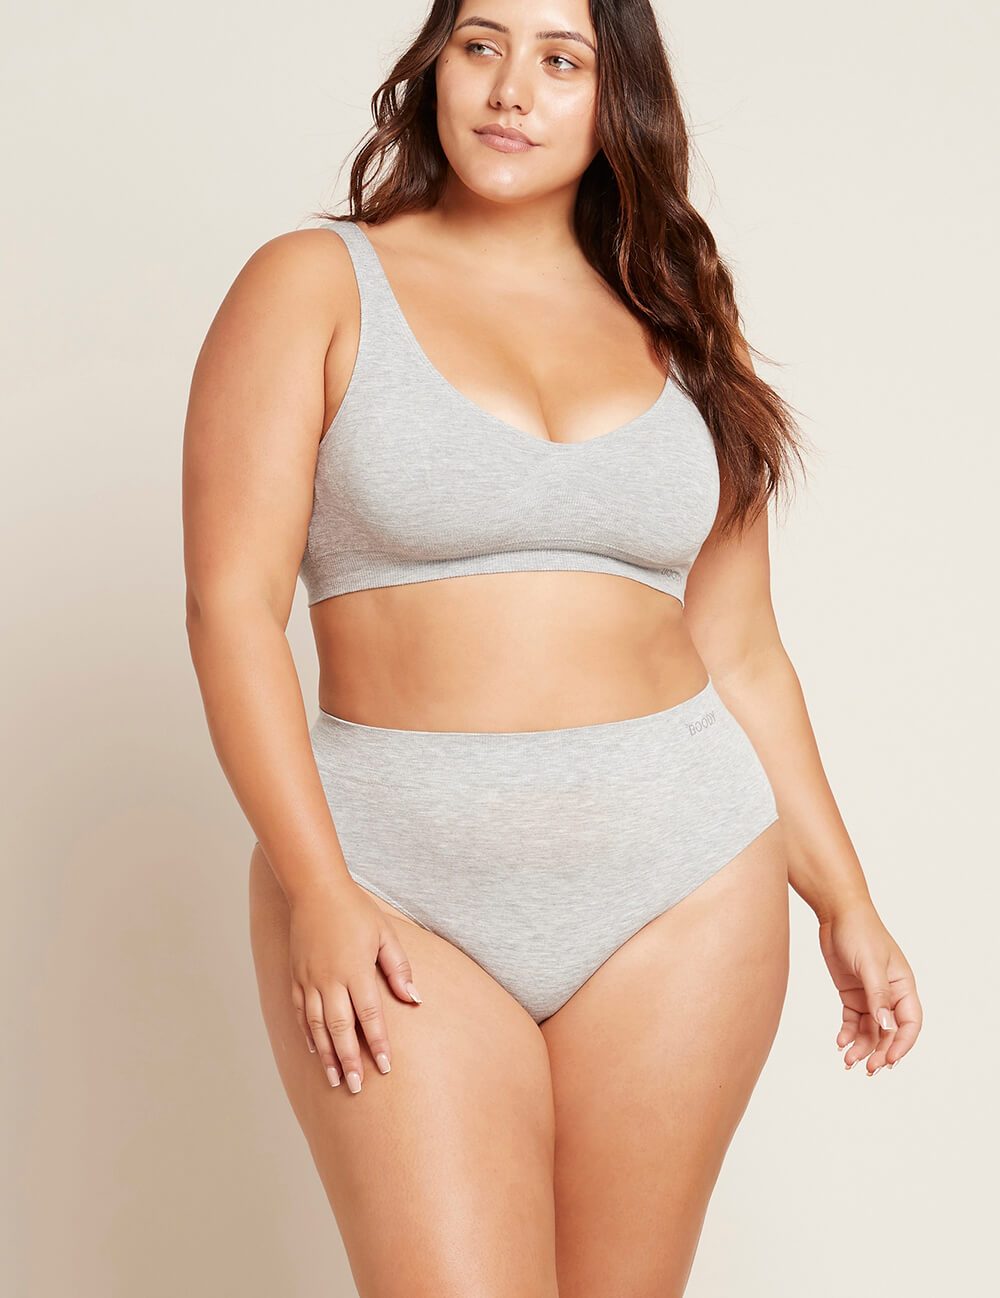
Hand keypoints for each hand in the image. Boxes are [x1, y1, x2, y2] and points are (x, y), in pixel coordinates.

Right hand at [287, 879, 422, 1094]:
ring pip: (317, 1027)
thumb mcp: (385, 934)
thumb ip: (398, 968)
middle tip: (357, 1087)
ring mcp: (310, 980)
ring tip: (335, 1080)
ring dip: (327, 1055)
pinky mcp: (296, 976)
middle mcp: (331, 980)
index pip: (370, 1016)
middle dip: (350, 1061)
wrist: (315, 890)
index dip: (379, 1044)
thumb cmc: (356, 911)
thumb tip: (414, 999)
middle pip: (341, 1029)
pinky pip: (300, 1012)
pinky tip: (314, 1050)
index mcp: (356, 970)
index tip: (387, 1067)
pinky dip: (307, 1034)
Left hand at [817, 900, 922, 1074]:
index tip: (890, 1061)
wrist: (836, 913)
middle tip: (868, 1069)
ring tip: (848, 1061)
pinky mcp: (852, 993)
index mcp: (903, 986)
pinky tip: (840, 1043)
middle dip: (881, 1052)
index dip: (902, 1044)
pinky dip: (848, 1033)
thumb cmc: (859, 931)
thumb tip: (887, 1025)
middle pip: (890, 1031)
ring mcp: (870, 995)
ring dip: (862, 1047)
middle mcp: (889, 993)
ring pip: (871, 1029)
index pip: (910, 1022)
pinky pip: (854, 1020)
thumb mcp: (869, 963)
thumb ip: (878, 995)